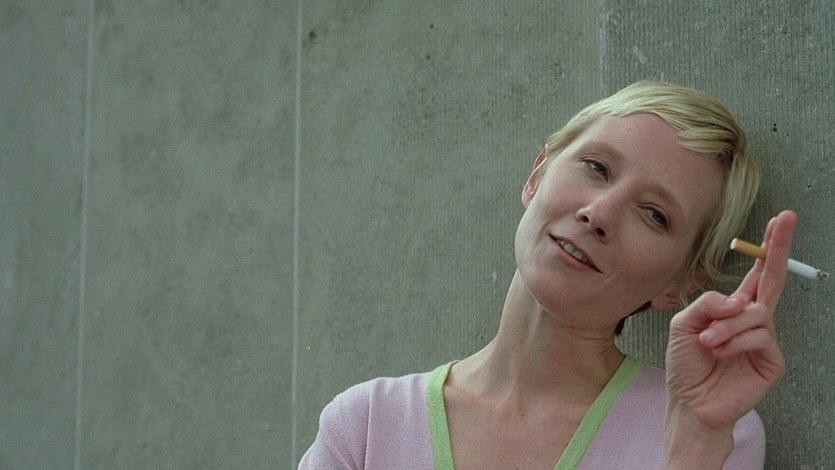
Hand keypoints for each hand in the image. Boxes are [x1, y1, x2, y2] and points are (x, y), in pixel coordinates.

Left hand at [664, 210, 794, 461]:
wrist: (690, 402)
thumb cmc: (687, 364)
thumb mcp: (683, 324)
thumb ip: (707, 303)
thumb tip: (738, 300)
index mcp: (734, 308)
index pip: (756, 273)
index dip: (769, 247)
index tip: (780, 219)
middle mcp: (753, 319)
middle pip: (772, 279)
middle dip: (778, 247)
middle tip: (787, 219)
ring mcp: (765, 338)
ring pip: (755, 312)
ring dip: (726, 327)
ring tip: (709, 344)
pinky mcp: (772, 359)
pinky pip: (758, 336)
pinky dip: (733, 342)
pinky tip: (720, 354)